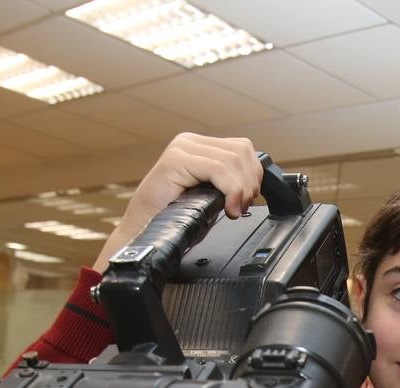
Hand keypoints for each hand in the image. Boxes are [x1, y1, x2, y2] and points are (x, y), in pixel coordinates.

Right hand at [94, 134, 263, 270]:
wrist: (144, 233)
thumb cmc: (174, 220)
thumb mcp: (211, 197)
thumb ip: (230, 183)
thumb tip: (255, 183)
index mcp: (199, 147)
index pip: (242, 149)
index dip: (253, 175)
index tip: (249, 199)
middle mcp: (190, 142)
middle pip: (241, 151)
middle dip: (250, 182)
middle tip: (243, 206)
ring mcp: (182, 148)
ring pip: (233, 160)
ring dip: (242, 189)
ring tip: (234, 209)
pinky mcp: (176, 160)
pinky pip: (218, 169)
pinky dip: (232, 190)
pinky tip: (229, 208)